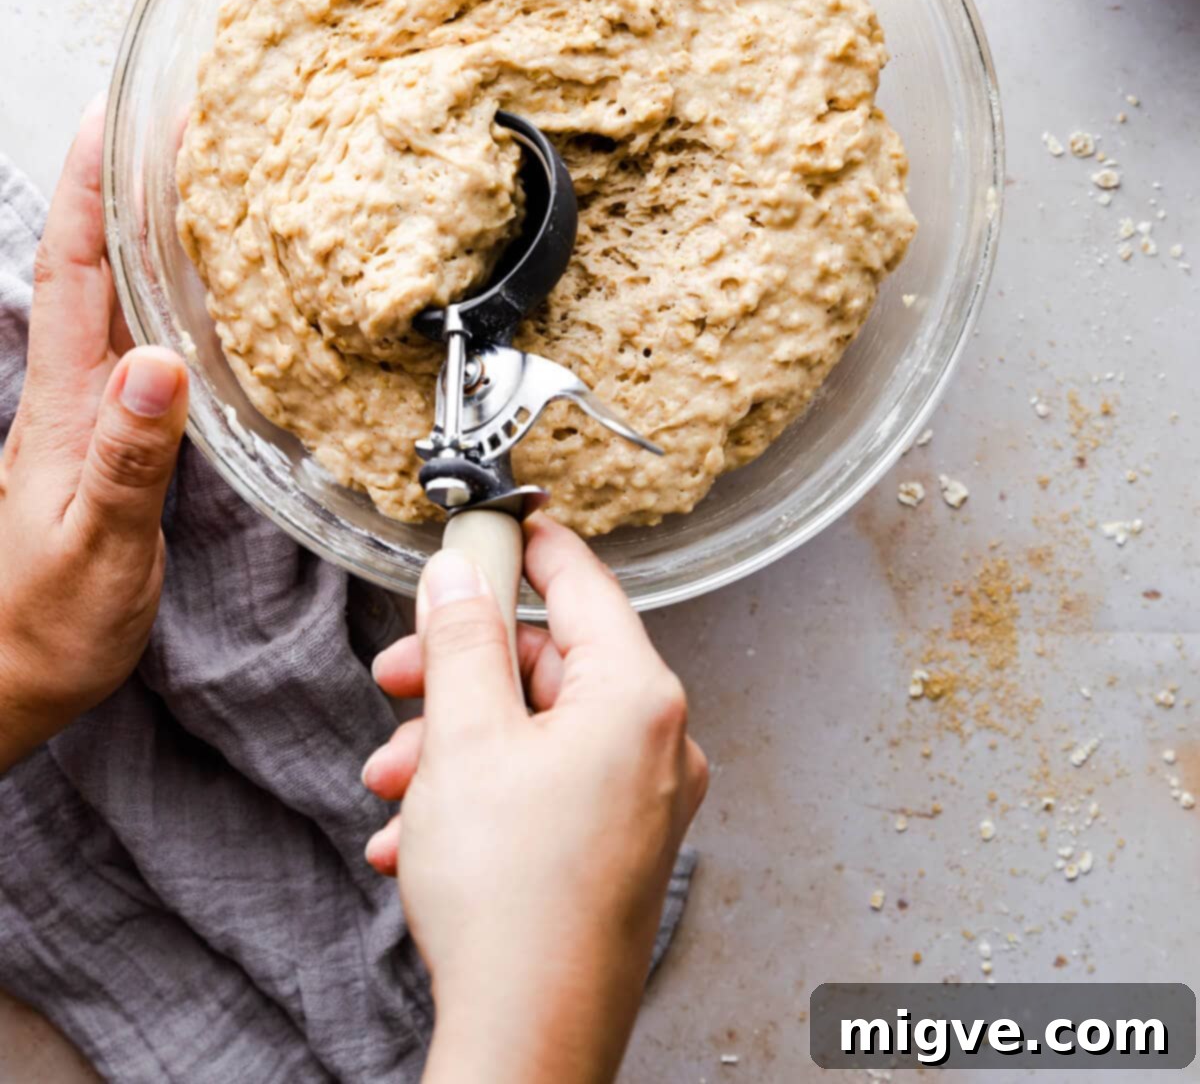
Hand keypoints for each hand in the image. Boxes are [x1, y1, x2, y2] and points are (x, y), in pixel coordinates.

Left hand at [0, 101, 188, 773]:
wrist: (9, 678)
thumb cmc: (45, 627)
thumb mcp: (96, 548)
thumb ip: (129, 459)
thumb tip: (160, 363)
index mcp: (66, 406)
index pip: (72, 272)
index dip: (87, 190)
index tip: (110, 116)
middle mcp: (73, 394)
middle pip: (89, 262)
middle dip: (117, 179)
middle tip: (163, 114)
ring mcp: (88, 414)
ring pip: (111, 294)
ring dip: (136, 225)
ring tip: (183, 169)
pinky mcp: (107, 439)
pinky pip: (133, 339)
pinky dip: (158, 289)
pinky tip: (193, 281)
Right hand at [364, 513, 707, 1083]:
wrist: (527, 1037)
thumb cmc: (512, 899)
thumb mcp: (464, 738)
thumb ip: (460, 641)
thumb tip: (458, 576)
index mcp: (639, 698)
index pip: (583, 585)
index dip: (528, 546)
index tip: (493, 525)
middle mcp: (656, 745)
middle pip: (549, 665)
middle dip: (459, 676)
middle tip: (397, 679)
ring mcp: (641, 805)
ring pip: (535, 734)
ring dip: (454, 745)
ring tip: (392, 783)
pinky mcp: (616, 853)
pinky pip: (544, 791)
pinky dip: (479, 794)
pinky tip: (415, 834)